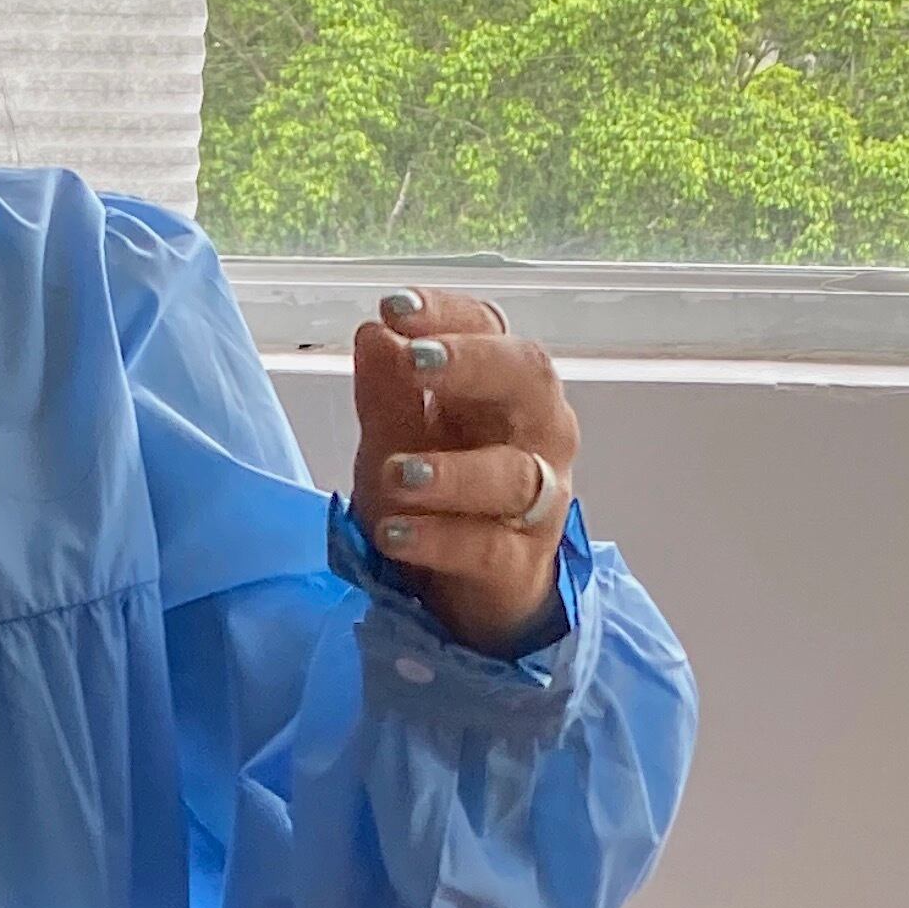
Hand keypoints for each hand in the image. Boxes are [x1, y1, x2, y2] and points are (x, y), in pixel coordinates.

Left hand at [347, 287, 578, 653]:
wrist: (466, 599)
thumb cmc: (437, 504)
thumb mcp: (394, 443)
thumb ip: (386, 395)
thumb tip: (372, 333)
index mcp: (500, 389)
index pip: (488, 330)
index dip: (445, 315)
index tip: (393, 308)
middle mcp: (534, 433)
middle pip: (526, 378)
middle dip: (471, 364)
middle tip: (413, 360)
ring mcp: (535, 501)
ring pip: (511, 473)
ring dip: (451, 470)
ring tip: (396, 474)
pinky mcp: (518, 564)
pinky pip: (486, 547)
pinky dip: (439, 539)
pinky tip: (394, 534)